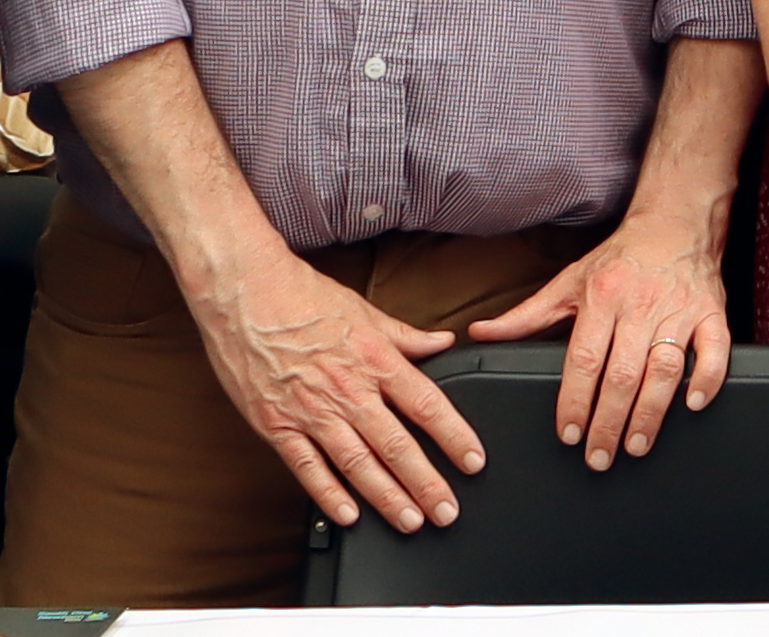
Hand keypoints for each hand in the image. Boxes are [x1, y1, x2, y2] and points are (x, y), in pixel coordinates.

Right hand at [195, 245, 485, 534]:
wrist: (246, 295)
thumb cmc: (305, 298)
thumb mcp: (368, 312)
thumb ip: (407, 336)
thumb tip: (444, 341)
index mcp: (377, 361)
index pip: (427, 406)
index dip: (455, 437)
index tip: (473, 461)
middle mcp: (350, 391)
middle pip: (397, 445)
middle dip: (426, 483)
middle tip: (447, 511)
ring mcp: (312, 411)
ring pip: (357, 463)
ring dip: (386, 496)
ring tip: (410, 520)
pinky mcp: (276, 424)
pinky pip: (307, 466)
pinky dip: (328, 494)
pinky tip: (348, 516)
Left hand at [465, 207, 731, 470]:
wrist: (677, 222)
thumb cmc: (620, 258)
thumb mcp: (568, 281)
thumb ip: (525, 315)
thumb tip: (479, 333)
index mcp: (602, 297)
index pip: (584, 360)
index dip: (575, 401)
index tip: (568, 434)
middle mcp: (641, 304)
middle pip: (623, 373)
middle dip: (609, 421)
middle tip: (599, 457)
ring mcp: (680, 309)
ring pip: (666, 368)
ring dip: (651, 412)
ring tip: (636, 445)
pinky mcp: (713, 311)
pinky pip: (716, 349)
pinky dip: (708, 379)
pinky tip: (693, 405)